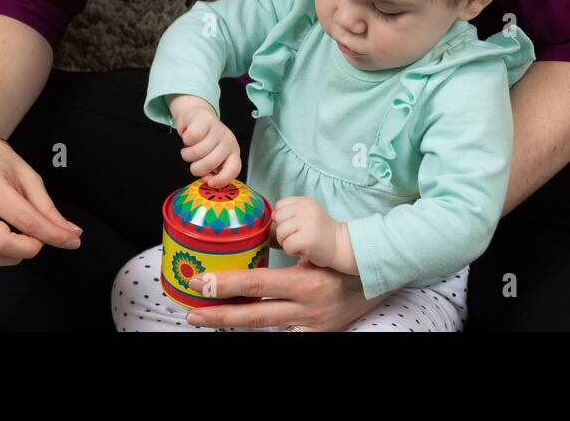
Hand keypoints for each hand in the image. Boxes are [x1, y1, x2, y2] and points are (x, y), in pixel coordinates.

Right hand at [0, 137, 82, 272]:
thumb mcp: (28, 176)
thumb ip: (48, 209)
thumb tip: (71, 234)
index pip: (24, 220)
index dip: (52, 235)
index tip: (72, 240)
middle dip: (28, 248)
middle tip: (38, 237)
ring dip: (11, 255)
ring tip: (18, 236)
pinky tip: (0, 242)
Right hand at [170, 94, 240, 186]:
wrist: (196, 116)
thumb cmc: (204, 141)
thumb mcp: (211, 157)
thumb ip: (211, 171)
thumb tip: (207, 180)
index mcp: (232, 153)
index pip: (234, 169)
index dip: (222, 179)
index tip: (210, 182)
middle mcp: (228, 141)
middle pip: (210, 163)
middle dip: (196, 168)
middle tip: (194, 162)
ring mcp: (218, 130)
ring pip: (198, 152)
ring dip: (187, 154)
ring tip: (189, 149)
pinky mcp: (205, 120)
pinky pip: (191, 138)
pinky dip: (185, 140)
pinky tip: (188, 137)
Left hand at [182, 256, 398, 331]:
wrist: (379, 275)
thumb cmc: (343, 253)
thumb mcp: (315, 246)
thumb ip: (285, 244)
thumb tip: (252, 234)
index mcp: (306, 282)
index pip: (258, 284)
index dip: (226, 284)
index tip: (200, 281)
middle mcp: (307, 308)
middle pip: (254, 316)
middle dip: (218, 314)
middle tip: (190, 311)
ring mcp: (311, 324)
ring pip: (263, 327)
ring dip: (231, 322)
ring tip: (205, 317)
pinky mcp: (315, 334)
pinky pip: (284, 333)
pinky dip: (262, 329)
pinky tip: (239, 323)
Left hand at [273, 196, 345, 268]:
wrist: (341, 245)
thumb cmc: (321, 233)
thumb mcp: (307, 216)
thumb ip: (289, 214)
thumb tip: (272, 216)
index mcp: (305, 201)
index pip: (280, 205)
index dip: (283, 219)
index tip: (295, 226)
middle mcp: (306, 208)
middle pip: (278, 218)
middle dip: (283, 231)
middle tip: (297, 237)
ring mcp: (308, 223)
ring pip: (280, 232)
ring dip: (286, 242)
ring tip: (300, 243)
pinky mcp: (308, 239)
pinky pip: (287, 246)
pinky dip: (292, 252)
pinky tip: (303, 250)